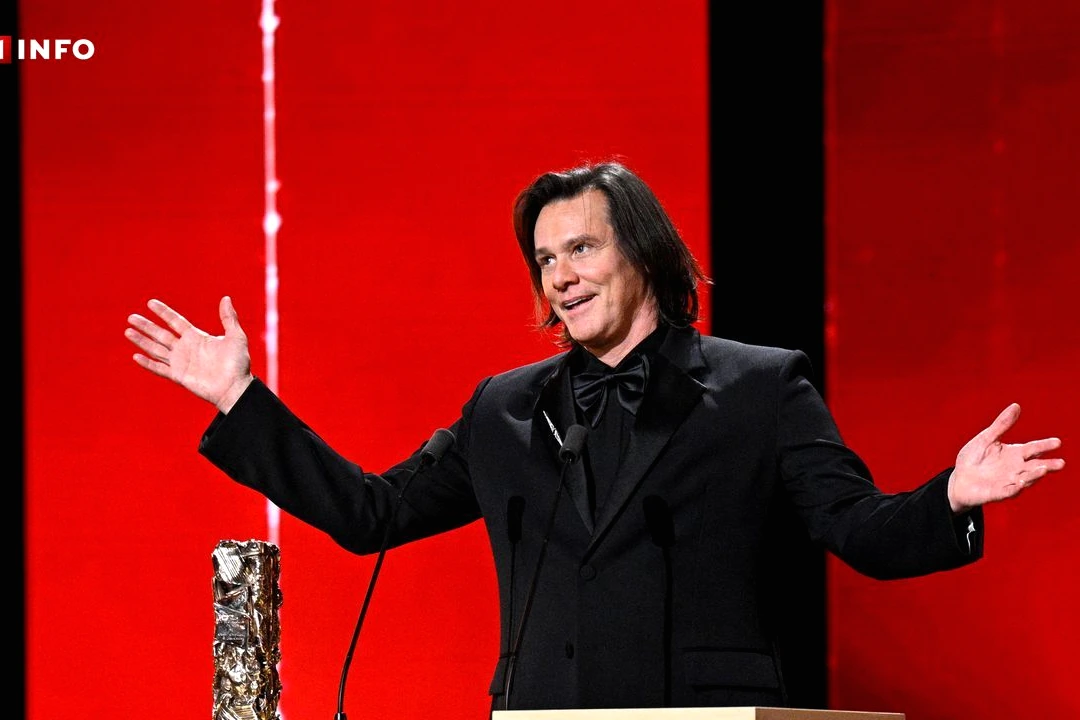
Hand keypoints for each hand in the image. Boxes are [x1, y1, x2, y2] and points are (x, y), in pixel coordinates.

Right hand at [125, 296, 253, 413]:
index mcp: (197, 337)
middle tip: (131, 317)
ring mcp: (181, 362)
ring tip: (127, 331)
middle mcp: (186, 348)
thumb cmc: (238, 364)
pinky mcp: (179, 376)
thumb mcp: (236, 337)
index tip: (150, 303)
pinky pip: (160, 368)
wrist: (235, 388)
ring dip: (142, 341)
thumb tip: (226, 298)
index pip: (175, 321)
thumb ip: (229, 318)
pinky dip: (148, 363)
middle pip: (161, 334)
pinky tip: (135, 356)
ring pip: (156, 349)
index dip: (163, 312)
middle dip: (146, 326)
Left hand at [947, 403, 1064, 512]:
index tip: (1057, 442)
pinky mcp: (997, 493)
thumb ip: (1002, 424)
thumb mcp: (986, 438)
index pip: (1033, 448)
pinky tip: (1019, 483)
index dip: (1044, 446)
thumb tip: (1016, 405)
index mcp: (1014, 454)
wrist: (959, 478)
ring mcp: (1008, 482)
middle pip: (1035, 466)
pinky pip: (1007, 491)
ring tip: (1043, 469)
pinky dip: (1014, 488)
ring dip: (1034, 475)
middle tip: (1061, 463)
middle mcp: (1016, 469)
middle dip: (1048, 465)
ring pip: (1025, 479)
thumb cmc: (974, 458)